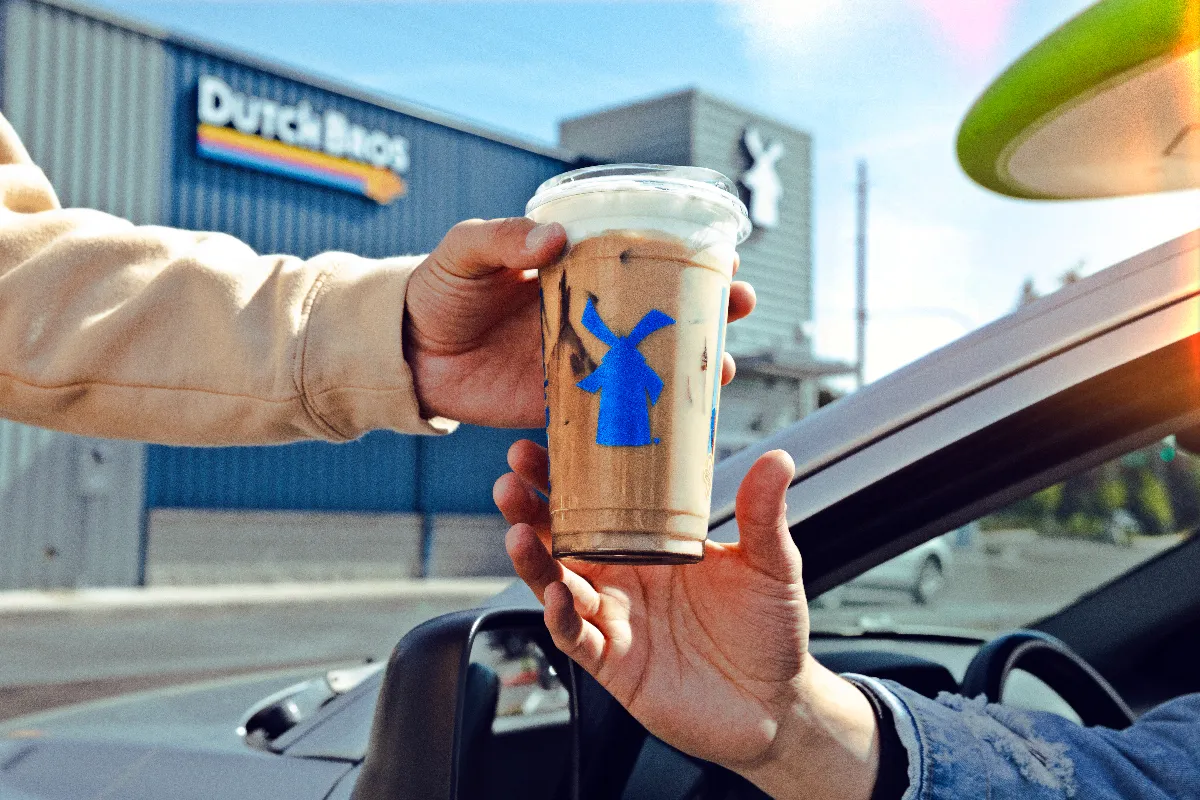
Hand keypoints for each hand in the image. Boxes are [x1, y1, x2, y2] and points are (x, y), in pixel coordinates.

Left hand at [403, 218, 755, 427]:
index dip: (685, 254)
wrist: (405, 352)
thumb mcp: (465, 251)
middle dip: (706, 309)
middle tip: (738, 304)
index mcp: (574, 270)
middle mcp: (588, 315)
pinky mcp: (561, 404)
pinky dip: (646, 415)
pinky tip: (678, 418)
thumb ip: (503, 240)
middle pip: (660, 310)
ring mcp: (580, 360)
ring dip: (689, 364)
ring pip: (648, 362)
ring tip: (719, 364)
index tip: (724, 252)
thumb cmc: (436, 289)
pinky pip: (611, 409)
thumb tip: (552, 239)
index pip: (642, 257)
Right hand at [494, 443, 880, 799]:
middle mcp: (623, 578)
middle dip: (530, 510)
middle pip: (561, 539)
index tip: (541, 444)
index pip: (597, 502)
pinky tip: (558, 596)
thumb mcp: (769, 563)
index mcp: (650, 544)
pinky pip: (577, 639)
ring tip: (517, 532)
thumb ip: (762, 513)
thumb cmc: (768, 630)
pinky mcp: (615, 664)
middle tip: (510, 481)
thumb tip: (776, 459)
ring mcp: (615, 620)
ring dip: (534, 561)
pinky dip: (562, 619)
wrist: (776, 703)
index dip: (565, 476)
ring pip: (557, 585)